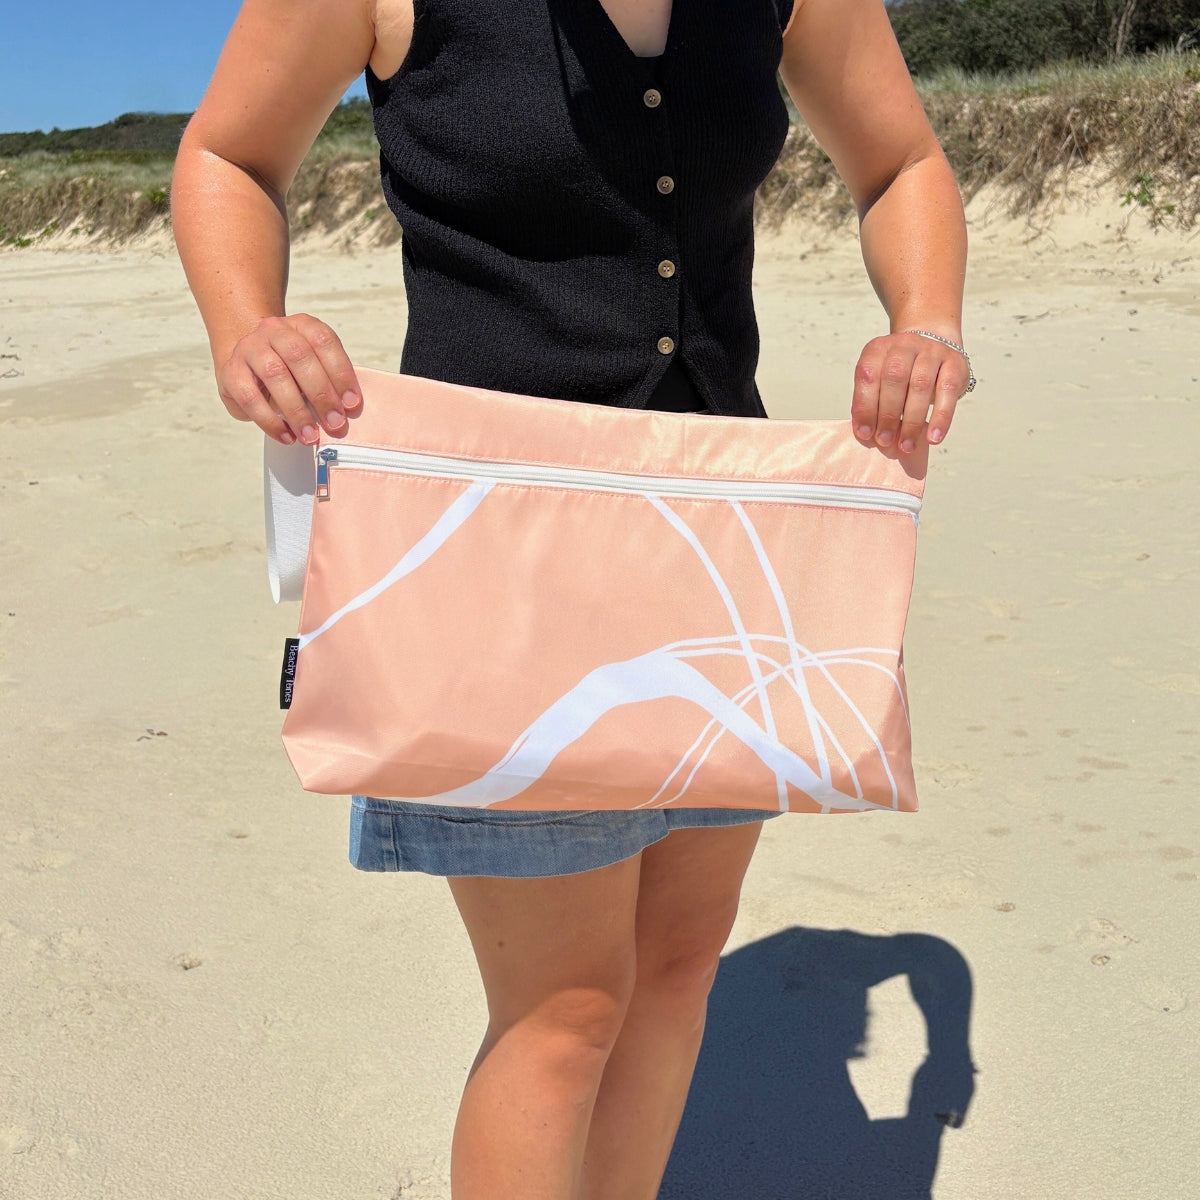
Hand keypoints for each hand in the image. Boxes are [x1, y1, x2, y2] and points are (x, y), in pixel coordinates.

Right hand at [215, 313, 361, 445]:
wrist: (248, 360)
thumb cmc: (289, 368)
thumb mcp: (312, 365)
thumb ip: (329, 381)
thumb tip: (345, 411)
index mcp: (301, 325)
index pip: (323, 341)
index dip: (341, 373)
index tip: (352, 404)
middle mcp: (274, 330)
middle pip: (299, 356)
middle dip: (321, 394)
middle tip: (334, 423)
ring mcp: (249, 348)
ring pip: (274, 375)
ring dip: (296, 411)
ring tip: (310, 435)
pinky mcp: (231, 372)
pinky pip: (250, 397)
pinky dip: (270, 421)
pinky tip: (286, 435)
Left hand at [851, 331, 970, 453]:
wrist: (934, 345)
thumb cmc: (903, 373)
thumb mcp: (880, 379)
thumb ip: (871, 401)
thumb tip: (865, 433)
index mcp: (879, 348)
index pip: (868, 375)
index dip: (865, 406)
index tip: (865, 433)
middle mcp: (905, 345)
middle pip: (895, 378)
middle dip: (888, 415)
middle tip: (885, 441)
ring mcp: (931, 351)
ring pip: (920, 385)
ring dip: (912, 421)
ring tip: (906, 445)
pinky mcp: (955, 363)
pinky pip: (948, 391)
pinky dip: (940, 418)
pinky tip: (933, 437)